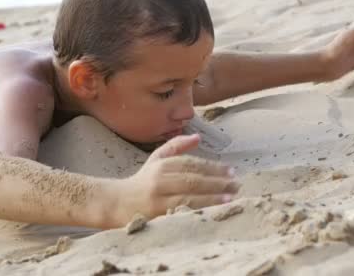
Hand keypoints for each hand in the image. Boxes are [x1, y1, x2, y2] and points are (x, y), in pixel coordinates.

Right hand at [117, 134, 239, 222]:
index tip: (231, 171)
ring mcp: (157, 200)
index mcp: (161, 165)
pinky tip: (213, 212)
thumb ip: (176, 146)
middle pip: (192, 180)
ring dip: (212, 198)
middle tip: (236, 185)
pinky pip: (181, 213)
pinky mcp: (157, 216)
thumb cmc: (142, 181)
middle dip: (217, 182)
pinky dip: (199, 212)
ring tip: (230, 198)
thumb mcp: (156, 159)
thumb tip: (198, 137)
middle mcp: (159, 181)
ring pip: (189, 197)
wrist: (117, 203)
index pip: (191, 164)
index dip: (212, 167)